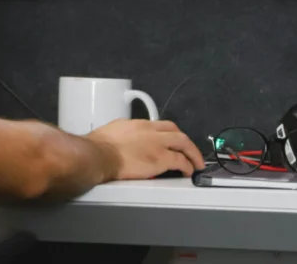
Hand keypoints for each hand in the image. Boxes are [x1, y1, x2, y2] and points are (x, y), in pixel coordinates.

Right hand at [87, 119, 204, 179]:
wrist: (100, 154)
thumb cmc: (100, 145)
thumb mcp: (113, 131)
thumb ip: (125, 133)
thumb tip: (127, 138)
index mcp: (138, 124)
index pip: (160, 125)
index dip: (170, 134)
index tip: (172, 141)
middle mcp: (151, 130)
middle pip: (176, 132)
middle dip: (186, 142)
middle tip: (190, 151)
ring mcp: (158, 144)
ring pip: (183, 144)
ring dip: (192, 154)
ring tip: (196, 163)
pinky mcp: (162, 159)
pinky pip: (181, 161)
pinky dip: (188, 166)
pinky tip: (188, 172)